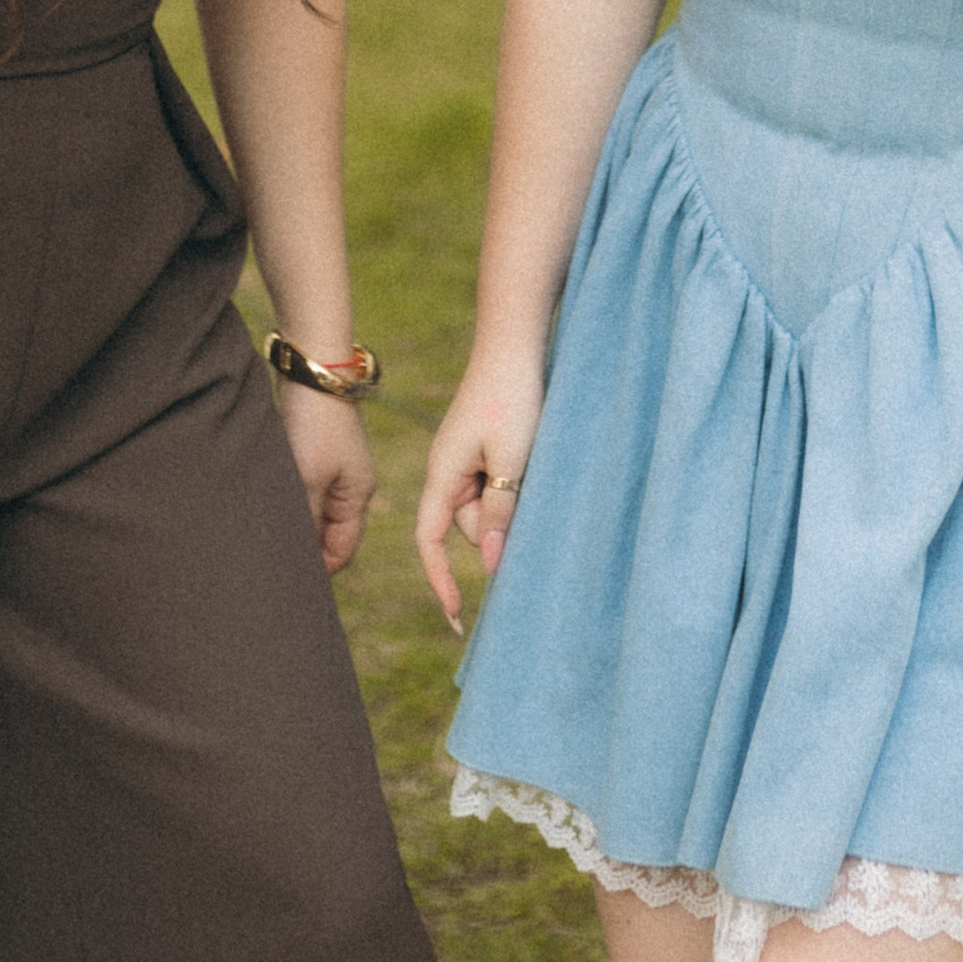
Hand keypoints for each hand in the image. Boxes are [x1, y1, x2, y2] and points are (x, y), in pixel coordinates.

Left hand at [275, 380, 375, 574]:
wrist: (312, 370)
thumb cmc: (315, 426)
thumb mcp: (308, 480)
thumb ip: (303, 521)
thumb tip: (293, 557)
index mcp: (358, 496)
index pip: (342, 550)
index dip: (319, 570)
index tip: (288, 581)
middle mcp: (348, 485)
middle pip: (327, 534)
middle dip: (304, 549)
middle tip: (272, 563)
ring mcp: (331, 469)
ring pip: (311, 513)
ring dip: (293, 524)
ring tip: (264, 537)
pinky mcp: (313, 453)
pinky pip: (302, 492)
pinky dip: (288, 503)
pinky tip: (265, 507)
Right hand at [415, 353, 545, 631]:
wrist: (514, 344)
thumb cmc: (512, 398)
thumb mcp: (512, 461)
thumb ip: (501, 512)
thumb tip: (493, 564)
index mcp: (442, 475)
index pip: (430, 541)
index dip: (442, 580)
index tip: (458, 617)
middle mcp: (446, 471)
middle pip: (470, 526)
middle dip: (501, 521)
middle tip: (530, 482)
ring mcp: (464, 459)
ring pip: (489, 507)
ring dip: (513, 498)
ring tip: (532, 456)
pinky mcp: (482, 449)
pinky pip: (496, 484)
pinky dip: (514, 483)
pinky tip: (530, 455)